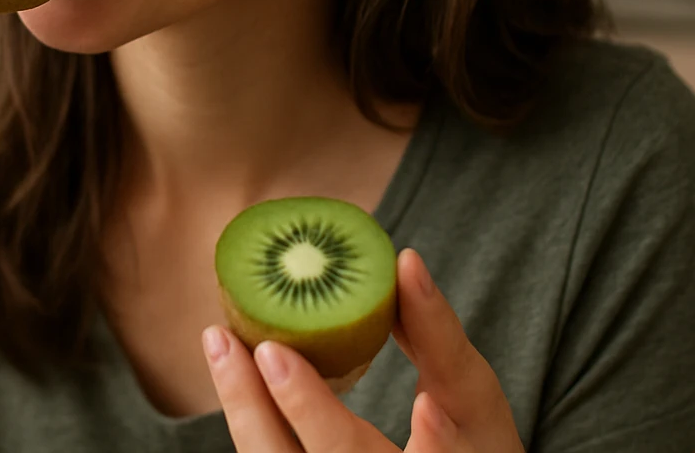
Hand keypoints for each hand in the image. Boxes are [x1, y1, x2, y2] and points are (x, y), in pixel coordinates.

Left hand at [204, 249, 522, 451]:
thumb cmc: (468, 441)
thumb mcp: (473, 398)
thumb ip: (440, 337)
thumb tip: (405, 260)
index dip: (427, 441)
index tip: (417, 401)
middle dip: (306, 412)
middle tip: (267, 348)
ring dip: (248, 410)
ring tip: (222, 344)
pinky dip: (248, 419)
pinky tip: (230, 373)